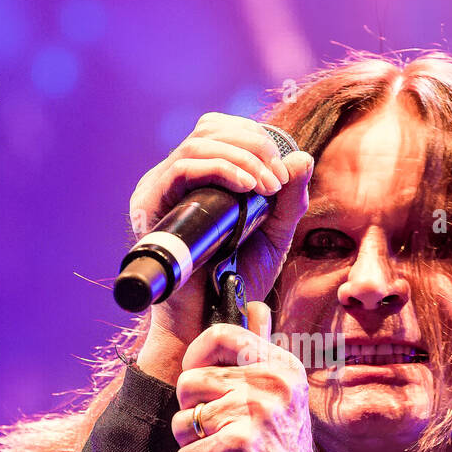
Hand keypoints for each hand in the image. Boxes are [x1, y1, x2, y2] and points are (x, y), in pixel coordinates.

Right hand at [129, 112, 313, 383]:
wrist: (210, 322)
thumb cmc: (236, 284)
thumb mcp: (273, 236)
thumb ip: (288, 199)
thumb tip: (301, 157)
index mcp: (196, 182)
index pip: (218, 131)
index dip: (254, 137)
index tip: (283, 171)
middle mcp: (172, 181)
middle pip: (208, 129)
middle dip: (253, 144)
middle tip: (278, 178)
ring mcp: (158, 191)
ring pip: (198, 143)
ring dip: (243, 157)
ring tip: (268, 186)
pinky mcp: (150, 207)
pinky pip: (183, 168)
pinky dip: (222, 169)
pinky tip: (247, 187)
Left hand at [170, 301, 322, 451]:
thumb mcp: (280, 400)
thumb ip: (262, 352)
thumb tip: (255, 306)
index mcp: (283, 368)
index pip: (223, 334)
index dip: (197, 356)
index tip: (199, 382)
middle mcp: (273, 385)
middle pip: (189, 382)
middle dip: (193, 416)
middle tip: (223, 438)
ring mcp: (254, 414)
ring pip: (181, 420)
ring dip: (194, 448)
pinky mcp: (234, 446)